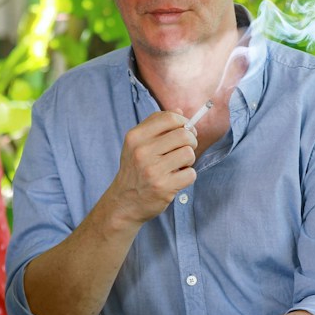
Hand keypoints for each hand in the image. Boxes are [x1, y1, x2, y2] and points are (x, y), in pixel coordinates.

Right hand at [102, 111, 197, 225]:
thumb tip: (179, 111)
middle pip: (183, 134)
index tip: (185, 130)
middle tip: (185, 149)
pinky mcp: (163, 187)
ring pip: (189, 153)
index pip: (169, 118)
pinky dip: (188, 176)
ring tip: (178, 166)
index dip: (183, 122)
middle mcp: (141, 152)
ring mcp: (152, 170)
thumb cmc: (135, 170)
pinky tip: (176, 179)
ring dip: (188, 160)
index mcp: (135, 137)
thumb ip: (156, 126)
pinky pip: (191, 174)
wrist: (124, 203)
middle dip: (191, 141)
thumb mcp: (137, 144)